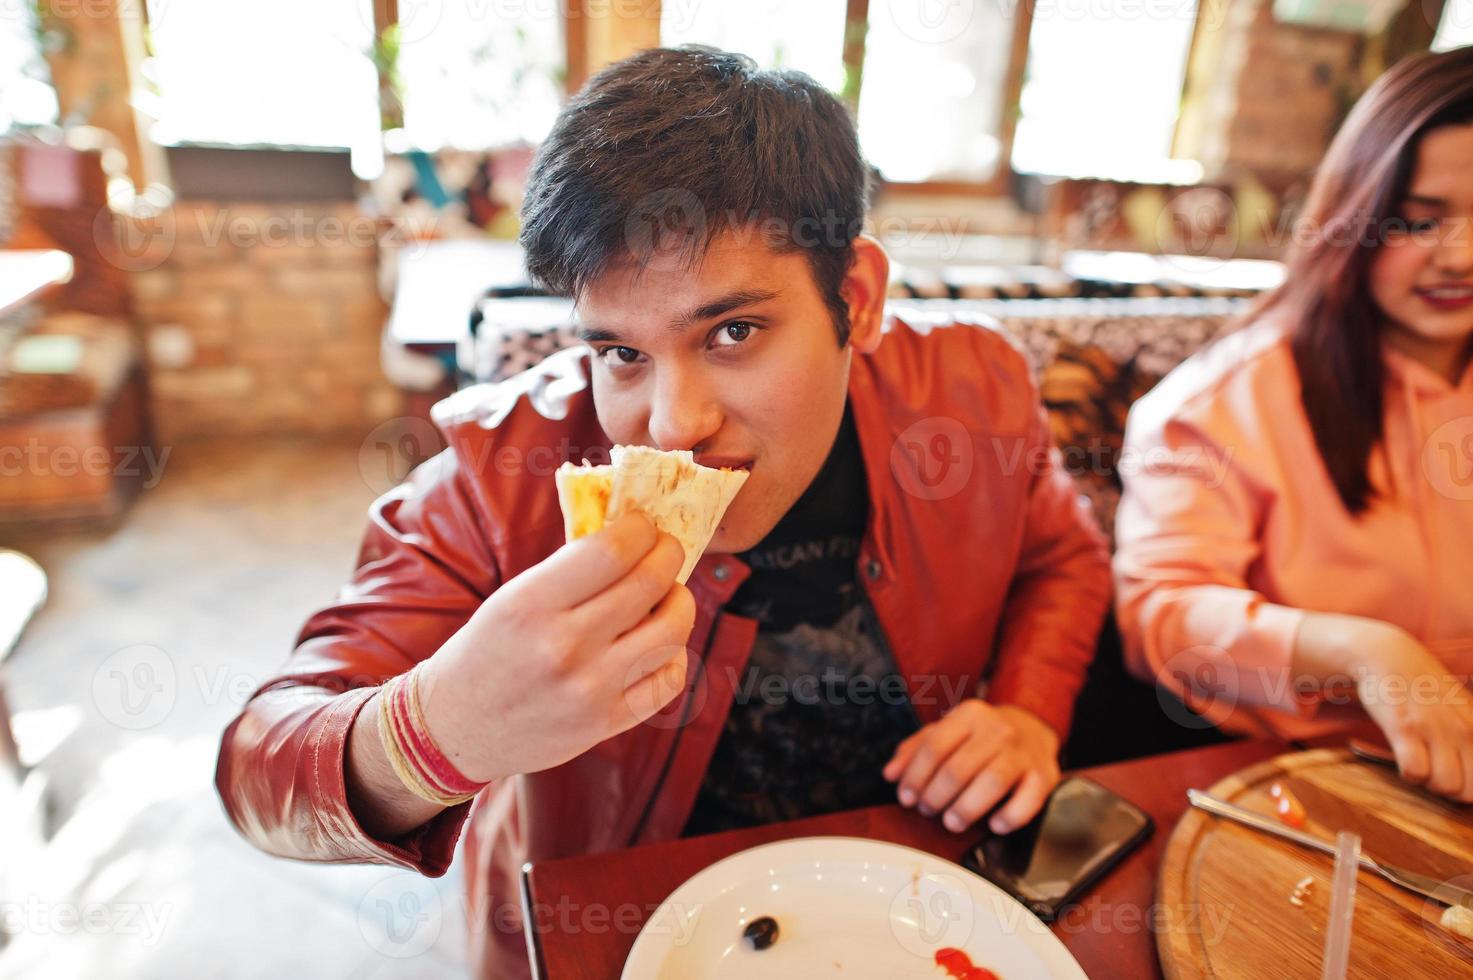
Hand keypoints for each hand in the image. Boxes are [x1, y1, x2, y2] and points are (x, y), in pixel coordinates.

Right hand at [415, 511, 695, 782]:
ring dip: (680, 602)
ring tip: (670, 595)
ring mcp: (589, 688)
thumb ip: (570, 571)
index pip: (611, 551)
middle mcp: (564, 645)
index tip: (643, 525)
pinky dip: (675, 655)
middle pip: (648, 584)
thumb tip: (632, 537)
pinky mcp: (605, 723)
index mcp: (532, 604)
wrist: (455, 727)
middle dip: (668, 555)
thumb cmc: (487, 651)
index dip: (640, 529)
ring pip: (670, 631)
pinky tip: (663, 644)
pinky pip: (667, 682)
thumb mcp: (513, 598)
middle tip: (667, 550)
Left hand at [883, 700, 1060, 834]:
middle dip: (936, 796)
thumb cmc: (981, 736)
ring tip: (952, 822)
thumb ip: (915, 749)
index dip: (915, 776)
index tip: (906, 798)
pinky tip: (994, 825)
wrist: (1032, 728)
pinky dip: (1010, 817)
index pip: (935, 746)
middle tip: (927, 811)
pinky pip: (1029, 800)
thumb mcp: (947, 731)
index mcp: (969, 715)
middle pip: (959, 768)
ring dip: (966, 809)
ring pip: (992, 783)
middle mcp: (998, 730)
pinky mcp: (1044, 775)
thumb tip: (891, 774)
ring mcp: (1023, 753)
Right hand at [1355, 623, 1472, 801]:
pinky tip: (1404, 756)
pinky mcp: (1404, 727)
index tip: (1455, 776)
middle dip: (1450, 791)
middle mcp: (1464, 730)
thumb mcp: (1463, 708)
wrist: (1389, 656)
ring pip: (1444, 786)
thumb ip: (1472, 738)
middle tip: (1435, 772)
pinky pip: (1414, 772)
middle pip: (1468, 793)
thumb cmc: (1425, 688)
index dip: (1469, 788)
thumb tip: (1471, 775)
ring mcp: (1435, 729)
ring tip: (1420, 764)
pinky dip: (1408, 773)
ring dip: (1428, 783)